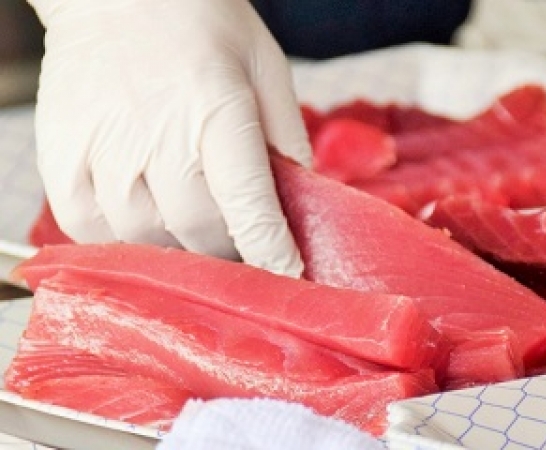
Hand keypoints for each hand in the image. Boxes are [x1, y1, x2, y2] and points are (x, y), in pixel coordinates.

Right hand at [27, 0, 311, 276]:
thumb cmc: (200, 23)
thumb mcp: (265, 67)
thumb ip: (286, 137)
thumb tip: (299, 199)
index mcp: (218, 113)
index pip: (249, 206)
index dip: (271, 253)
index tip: (286, 278)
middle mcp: (158, 136)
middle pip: (200, 234)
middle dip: (228, 253)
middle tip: (239, 247)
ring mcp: (103, 149)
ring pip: (147, 239)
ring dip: (177, 247)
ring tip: (191, 228)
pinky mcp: (60, 156)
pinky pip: (91, 229)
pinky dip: (122, 239)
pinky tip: (143, 218)